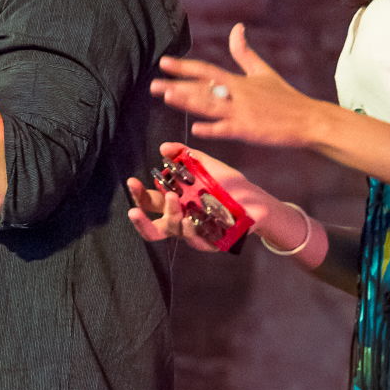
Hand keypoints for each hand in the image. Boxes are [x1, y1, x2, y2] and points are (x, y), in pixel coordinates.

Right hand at [125, 142, 282, 252]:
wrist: (257, 201)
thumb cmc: (230, 185)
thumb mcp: (207, 166)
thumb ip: (185, 155)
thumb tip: (163, 146)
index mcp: (175, 202)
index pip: (149, 202)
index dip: (137, 194)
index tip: (132, 181)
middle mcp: (180, 219)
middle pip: (153, 227)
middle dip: (140, 220)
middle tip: (135, 210)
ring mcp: (193, 233)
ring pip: (173, 231)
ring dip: (170, 216)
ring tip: (174, 200)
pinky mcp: (209, 243)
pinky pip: (195, 241)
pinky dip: (191, 231)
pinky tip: (191, 220)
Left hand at [149, 24, 327, 148]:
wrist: (308, 119)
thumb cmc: (285, 97)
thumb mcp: (263, 71)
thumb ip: (245, 53)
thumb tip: (237, 28)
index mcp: (239, 81)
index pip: (206, 70)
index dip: (184, 66)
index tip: (164, 62)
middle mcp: (238, 94)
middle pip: (202, 88)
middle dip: (177, 86)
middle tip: (153, 85)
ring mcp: (243, 112)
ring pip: (211, 106)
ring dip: (189, 101)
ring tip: (167, 97)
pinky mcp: (250, 130)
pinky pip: (227, 130)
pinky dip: (212, 129)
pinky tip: (195, 129)